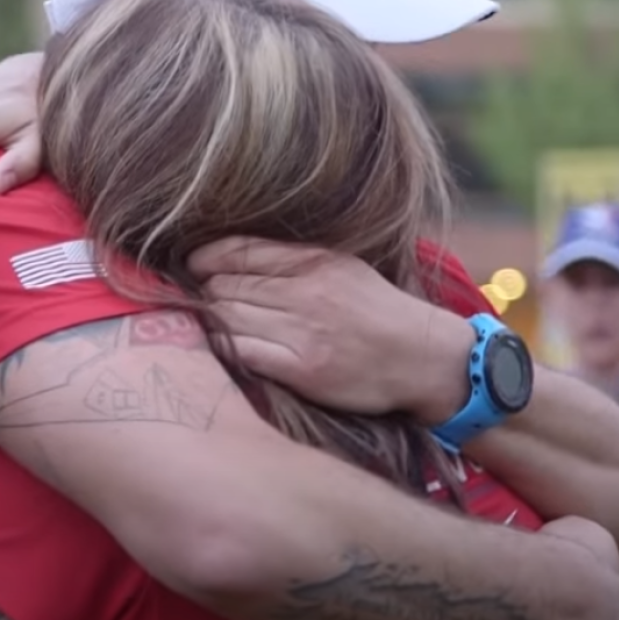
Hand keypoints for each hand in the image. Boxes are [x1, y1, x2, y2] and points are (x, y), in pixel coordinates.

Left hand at [187, 237, 474, 422]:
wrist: (423, 357)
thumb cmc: (377, 310)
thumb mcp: (341, 266)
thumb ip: (292, 259)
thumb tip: (232, 254)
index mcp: (314, 261)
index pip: (238, 250)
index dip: (205, 258)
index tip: (194, 265)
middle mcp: (307, 292)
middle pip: (226, 285)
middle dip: (205, 291)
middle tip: (198, 299)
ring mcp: (304, 331)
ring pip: (228, 317)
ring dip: (211, 321)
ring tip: (209, 324)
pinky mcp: (302, 368)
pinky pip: (242, 351)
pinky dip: (224, 348)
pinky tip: (222, 347)